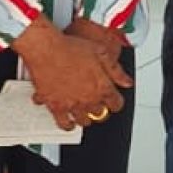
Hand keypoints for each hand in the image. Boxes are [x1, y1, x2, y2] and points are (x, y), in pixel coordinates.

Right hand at [15, 18, 130, 133]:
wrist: (46, 49)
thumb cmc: (70, 47)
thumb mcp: (100, 52)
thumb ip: (116, 70)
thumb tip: (127, 82)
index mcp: (102, 86)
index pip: (116, 103)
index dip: (116, 101)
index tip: (113, 100)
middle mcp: (88, 99)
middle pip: (100, 113)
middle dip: (99, 108)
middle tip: (96, 103)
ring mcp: (72, 105)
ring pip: (83, 121)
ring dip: (85, 117)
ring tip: (83, 113)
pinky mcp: (56, 106)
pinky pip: (64, 124)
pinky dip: (67, 124)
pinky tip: (67, 121)